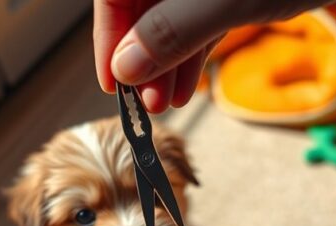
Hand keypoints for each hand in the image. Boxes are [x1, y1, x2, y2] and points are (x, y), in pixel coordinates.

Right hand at [94, 0, 333, 112]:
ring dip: (167, 64)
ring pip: (170, 20)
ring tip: (168, 105)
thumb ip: (173, 30)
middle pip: (140, 9)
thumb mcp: (227, 1)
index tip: (112, 82)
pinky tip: (187, 90)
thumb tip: (125, 68)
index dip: (108, 37)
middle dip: (143, 59)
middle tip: (148, 105)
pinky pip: (198, 23)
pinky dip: (192, 55)